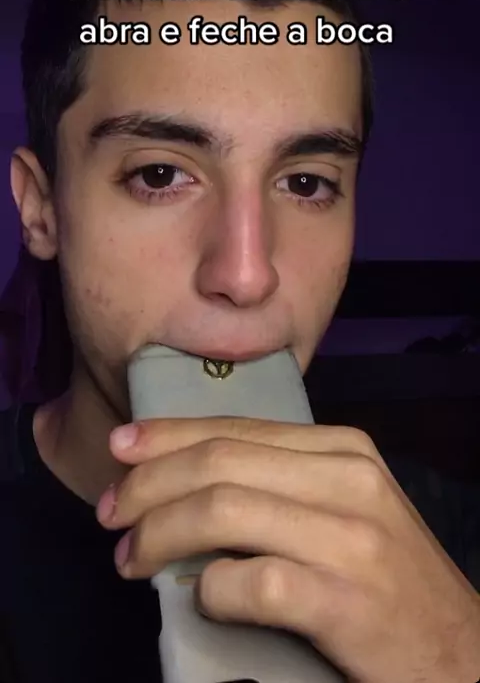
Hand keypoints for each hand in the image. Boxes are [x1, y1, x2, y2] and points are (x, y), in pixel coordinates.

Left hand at [96, 417, 479, 682]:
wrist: (462, 653)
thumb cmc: (389, 580)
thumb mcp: (343, 509)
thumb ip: (280, 485)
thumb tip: (187, 481)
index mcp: (342, 449)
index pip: (236, 428)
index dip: (168, 436)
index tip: (122, 450)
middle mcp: (348, 479)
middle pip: (220, 462)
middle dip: (149, 484)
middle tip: (113, 515)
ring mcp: (350, 538)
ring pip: (224, 511)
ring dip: (160, 534)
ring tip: (131, 558)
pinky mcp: (346, 601)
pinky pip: (252, 583)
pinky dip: (212, 590)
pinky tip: (202, 600)